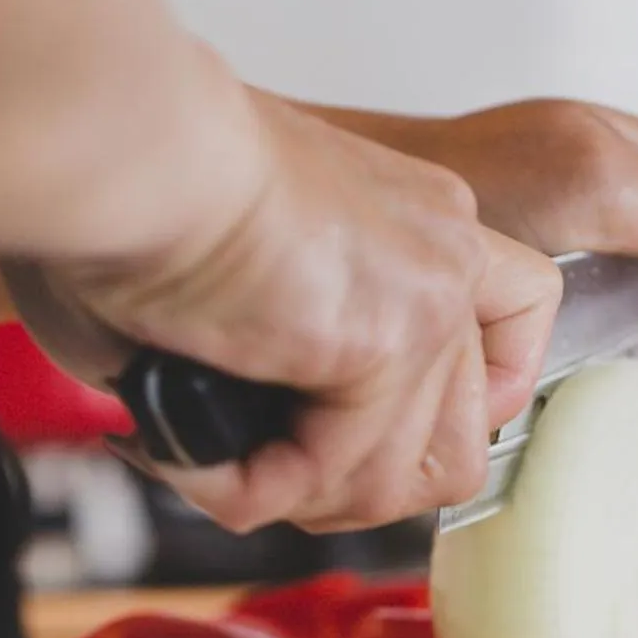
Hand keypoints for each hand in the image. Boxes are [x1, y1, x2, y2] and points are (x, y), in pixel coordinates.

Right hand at [51, 89, 559, 533]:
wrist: (122, 142)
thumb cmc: (137, 184)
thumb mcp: (243, 278)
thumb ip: (286, 367)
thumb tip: (250, 454)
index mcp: (418, 222)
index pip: (515, 325)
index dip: (452, 414)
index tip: (365, 438)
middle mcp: (445, 251)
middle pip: (465, 437)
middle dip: (356, 485)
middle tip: (258, 472)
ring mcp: (431, 296)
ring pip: (400, 474)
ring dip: (298, 495)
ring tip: (212, 462)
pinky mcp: (393, 338)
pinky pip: (341, 472)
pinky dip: (252, 486)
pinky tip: (192, 452)